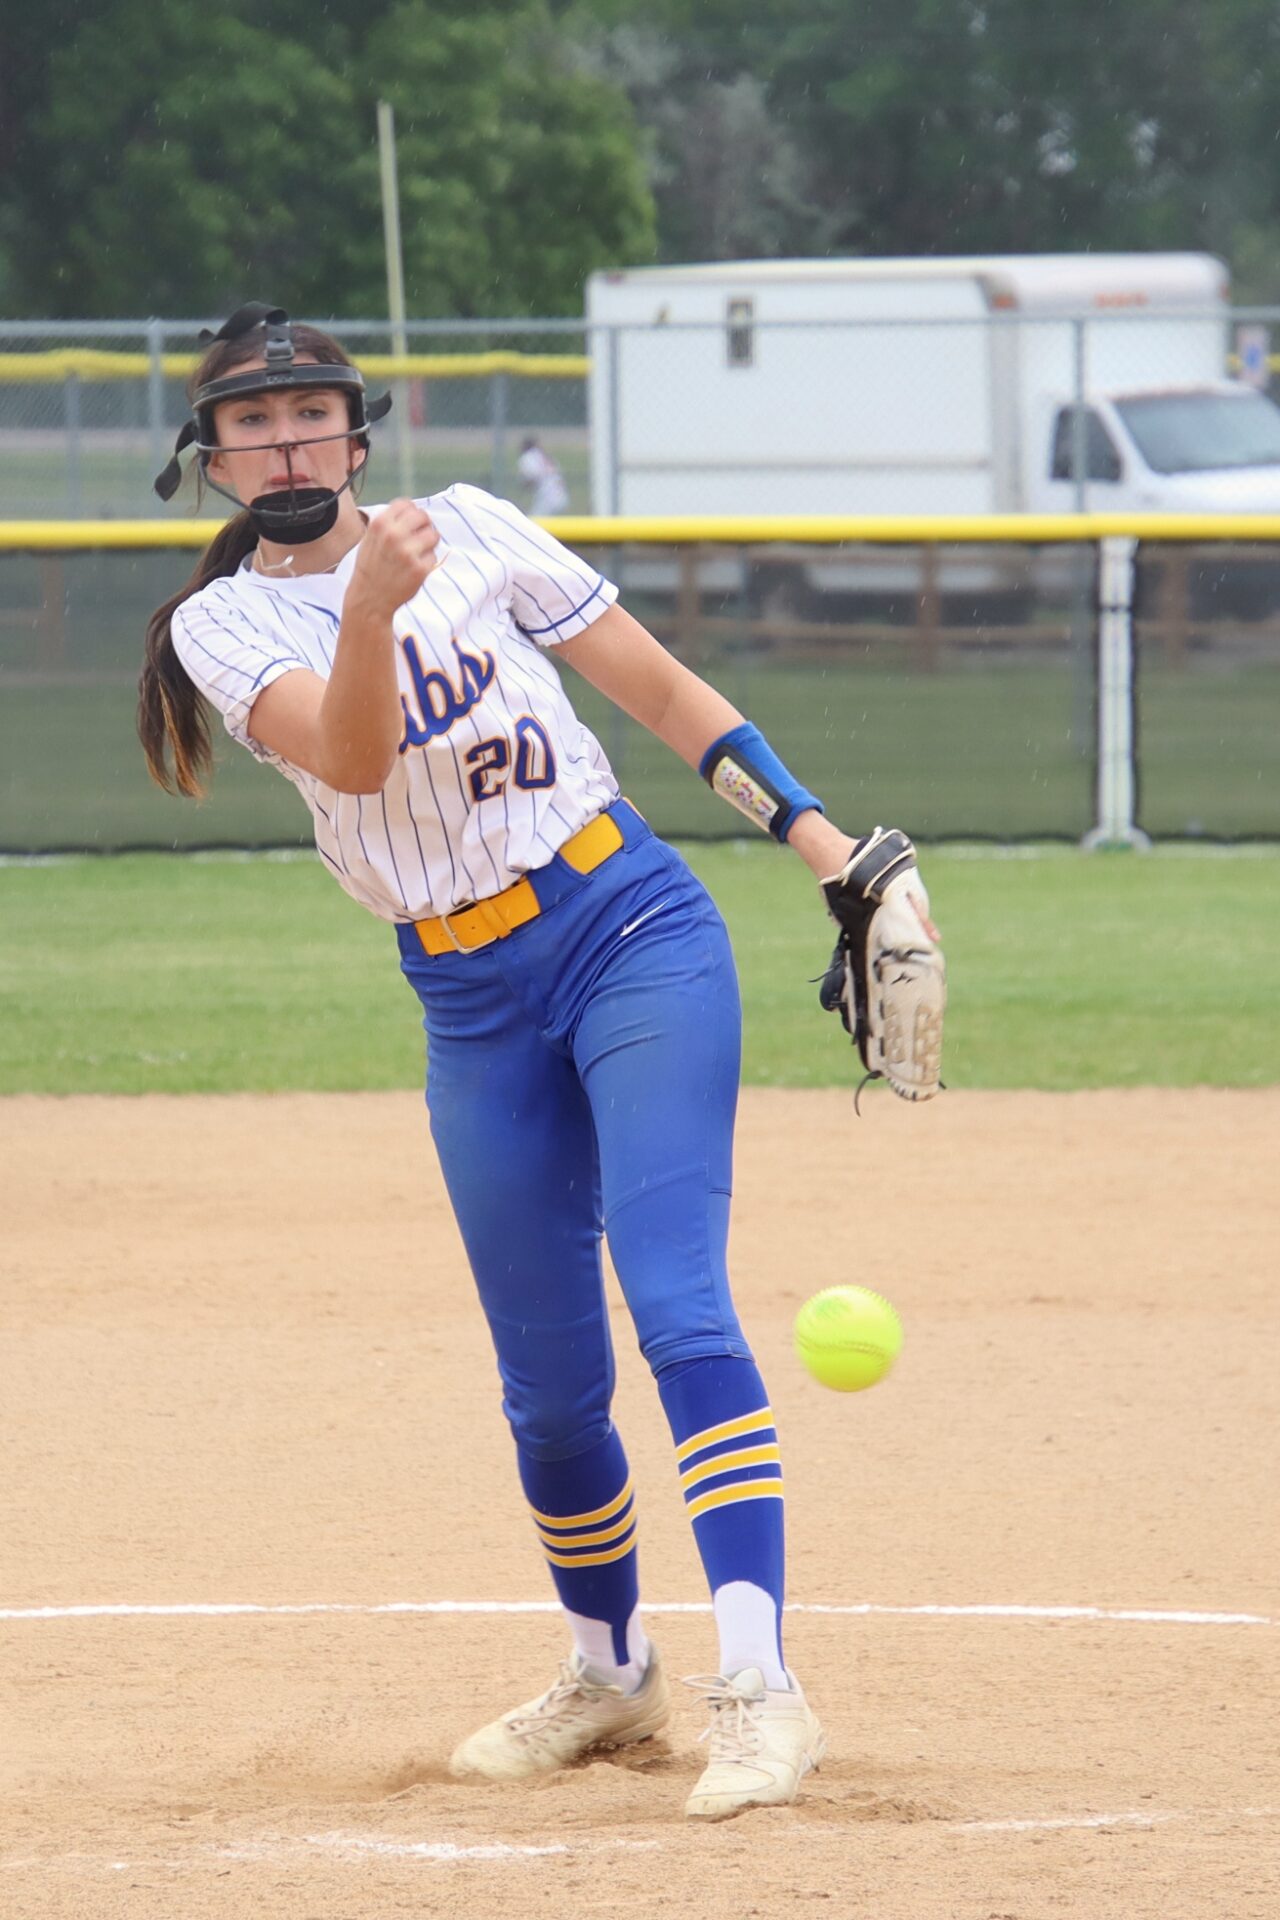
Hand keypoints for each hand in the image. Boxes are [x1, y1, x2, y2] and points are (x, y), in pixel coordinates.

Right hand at [348, 499, 441, 618]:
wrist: (369, 597)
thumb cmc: (371, 567)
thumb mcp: (370, 537)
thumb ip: (389, 522)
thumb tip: (412, 510)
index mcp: (380, 524)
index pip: (406, 504)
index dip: (412, 512)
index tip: (412, 522)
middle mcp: (394, 535)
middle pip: (423, 516)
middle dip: (424, 525)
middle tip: (420, 536)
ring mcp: (408, 552)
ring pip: (433, 534)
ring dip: (430, 542)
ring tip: (419, 552)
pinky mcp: (420, 568)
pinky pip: (433, 556)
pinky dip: (427, 562)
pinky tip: (415, 568)